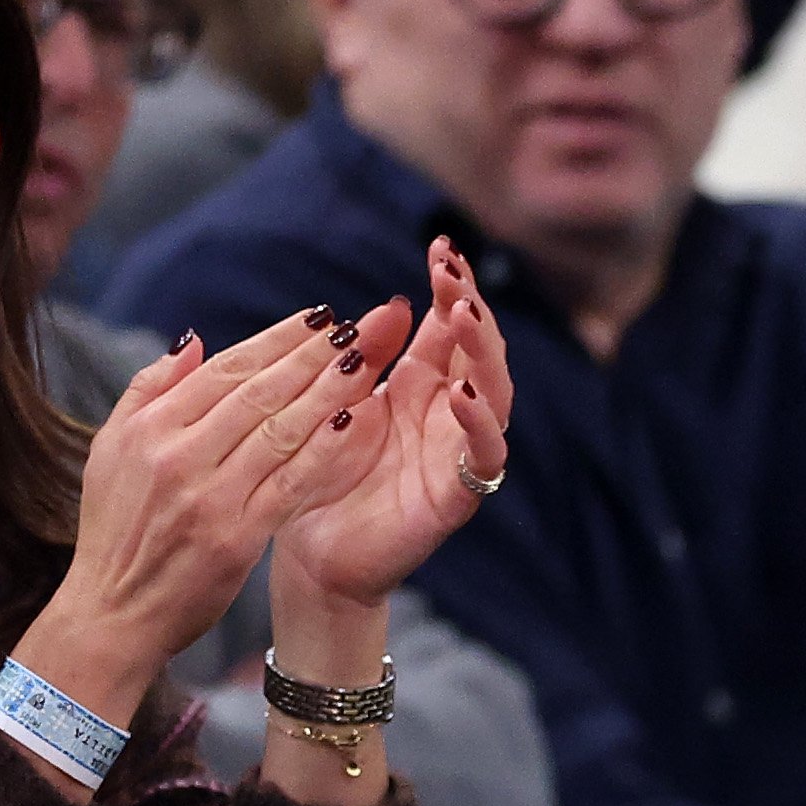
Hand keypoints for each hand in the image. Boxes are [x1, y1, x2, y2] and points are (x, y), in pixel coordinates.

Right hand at [11, 305, 408, 719]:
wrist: (113, 610)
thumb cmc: (115, 528)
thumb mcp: (112, 449)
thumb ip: (149, 390)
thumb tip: (195, 340)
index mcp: (150, 428)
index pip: (224, 370)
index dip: (276, 340)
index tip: (318, 318)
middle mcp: (178, 454)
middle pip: (257, 392)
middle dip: (310, 356)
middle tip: (355, 328)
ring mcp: (209, 494)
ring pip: (280, 430)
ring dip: (327, 393)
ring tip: (365, 364)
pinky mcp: (237, 535)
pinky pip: (291, 483)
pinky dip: (324, 451)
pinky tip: (354, 425)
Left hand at [266, 237, 511, 617]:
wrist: (310, 558)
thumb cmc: (316, 481)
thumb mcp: (333, 403)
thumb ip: (362, 361)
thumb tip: (386, 307)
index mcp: (419, 391)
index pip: (448, 329)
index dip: (451, 289)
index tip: (440, 246)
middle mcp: (447, 418)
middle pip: (479, 354)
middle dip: (470, 310)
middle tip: (452, 273)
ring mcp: (456, 456)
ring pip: (494, 397)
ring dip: (483, 355)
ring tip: (464, 316)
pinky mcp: (456, 497)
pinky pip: (484, 458)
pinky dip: (479, 425)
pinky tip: (463, 393)